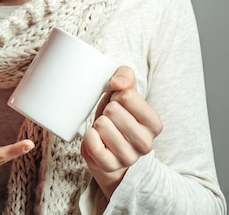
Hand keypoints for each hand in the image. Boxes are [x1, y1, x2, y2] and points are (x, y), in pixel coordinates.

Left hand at [80, 66, 161, 198]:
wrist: (110, 147)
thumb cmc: (119, 115)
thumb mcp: (126, 91)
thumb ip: (125, 76)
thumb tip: (118, 83)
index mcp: (154, 123)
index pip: (128, 96)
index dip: (117, 95)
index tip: (120, 103)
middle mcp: (146, 143)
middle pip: (113, 110)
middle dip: (107, 109)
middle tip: (111, 118)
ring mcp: (128, 158)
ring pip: (102, 125)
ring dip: (98, 123)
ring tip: (105, 128)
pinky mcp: (110, 166)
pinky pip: (93, 145)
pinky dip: (89, 136)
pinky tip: (95, 137)